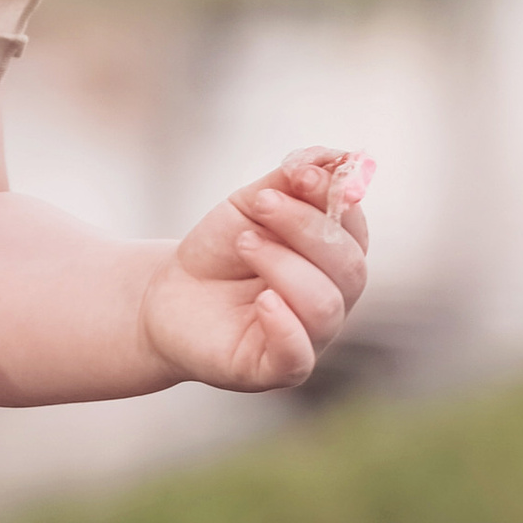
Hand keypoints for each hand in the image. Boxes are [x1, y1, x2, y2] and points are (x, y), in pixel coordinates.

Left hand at [138, 148, 372, 394]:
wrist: (167, 293)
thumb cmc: (219, 251)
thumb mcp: (250, 205)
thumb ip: (292, 179)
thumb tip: (338, 155)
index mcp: (334, 258)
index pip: (354, 228)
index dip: (335, 197)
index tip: (298, 173)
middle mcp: (332, 299)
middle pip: (349, 267)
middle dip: (305, 227)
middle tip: (258, 204)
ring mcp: (309, 336)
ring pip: (325, 305)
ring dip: (283, 265)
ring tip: (244, 244)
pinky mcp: (276, 368)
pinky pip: (299, 356)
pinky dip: (286, 325)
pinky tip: (262, 301)